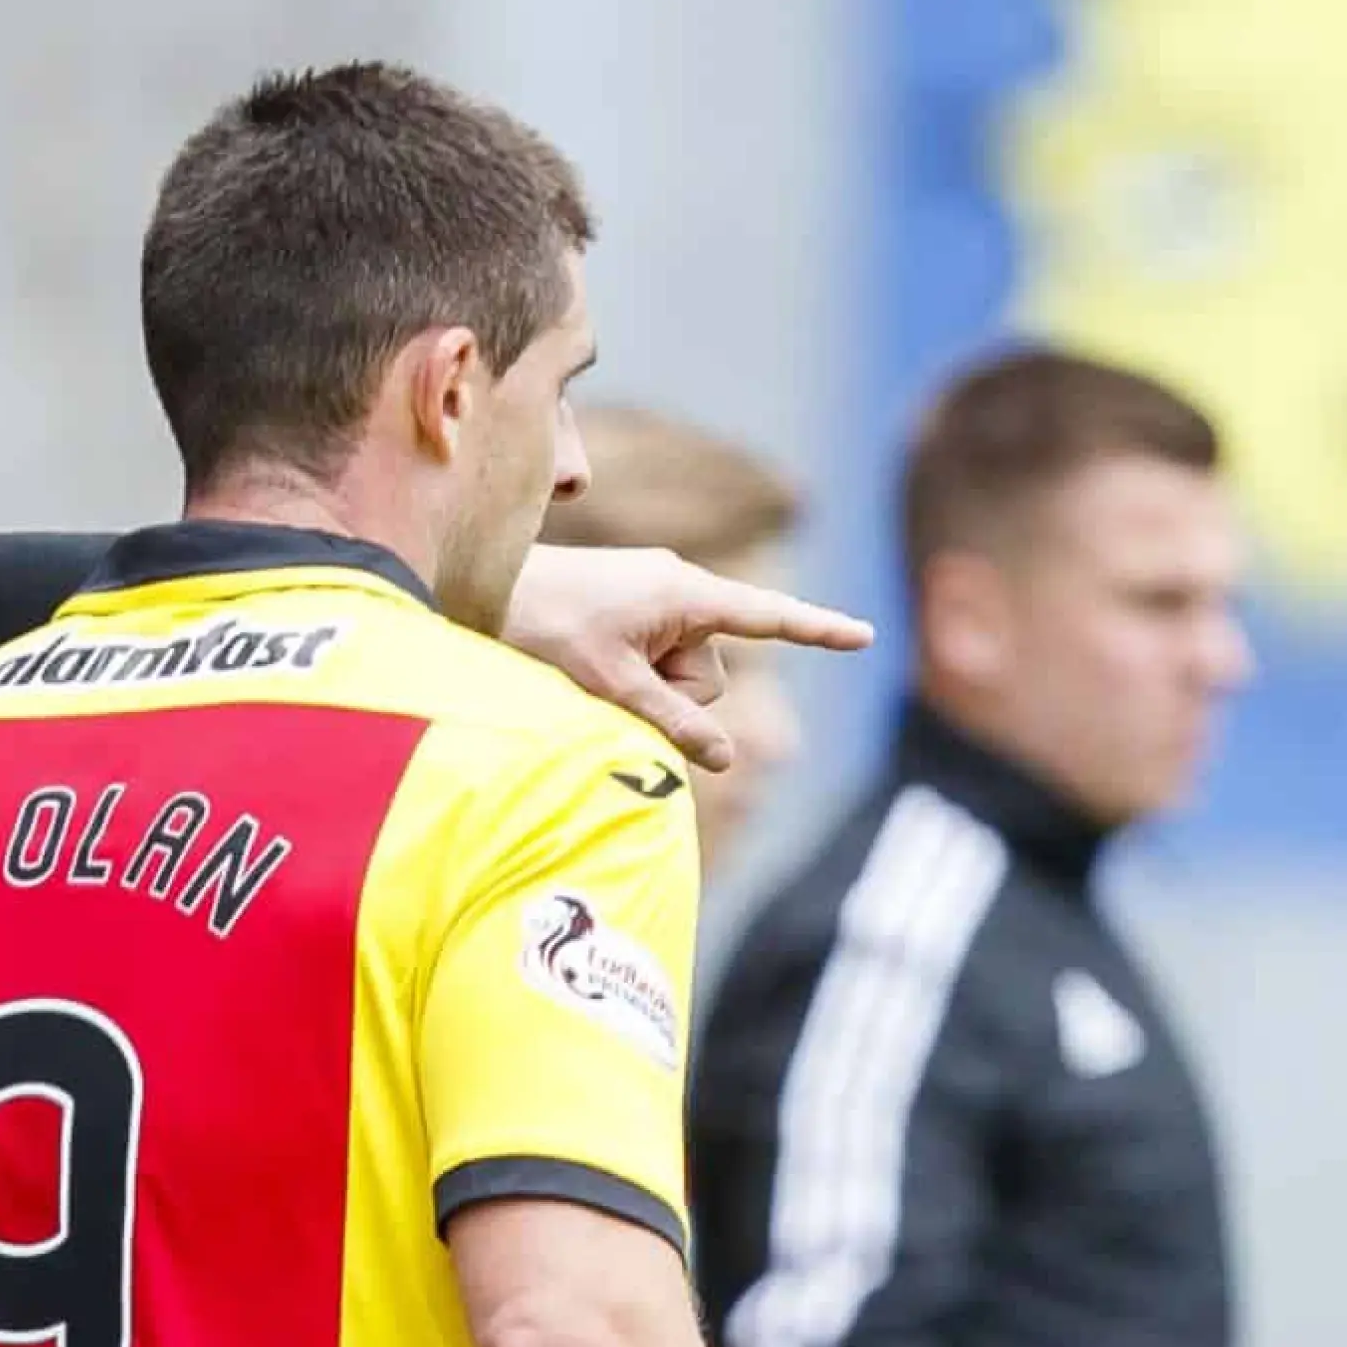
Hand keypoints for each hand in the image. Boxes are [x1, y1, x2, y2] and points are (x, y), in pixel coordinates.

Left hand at [501, 547, 873, 773]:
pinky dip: (631, 674)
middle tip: (607, 684)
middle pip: (707, 671)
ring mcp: (653, 593)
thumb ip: (671, 722)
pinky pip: (653, 655)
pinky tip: (588, 659)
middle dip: (671, 695)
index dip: (817, 632)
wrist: (482, 588)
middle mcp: (678, 585)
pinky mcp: (630, 604)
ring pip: (677, 671)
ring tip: (586, 666)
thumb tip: (726, 760)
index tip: (864, 636)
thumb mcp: (610, 685)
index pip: (767, 618)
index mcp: (684, 592)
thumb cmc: (541, 630)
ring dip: (643, 687)